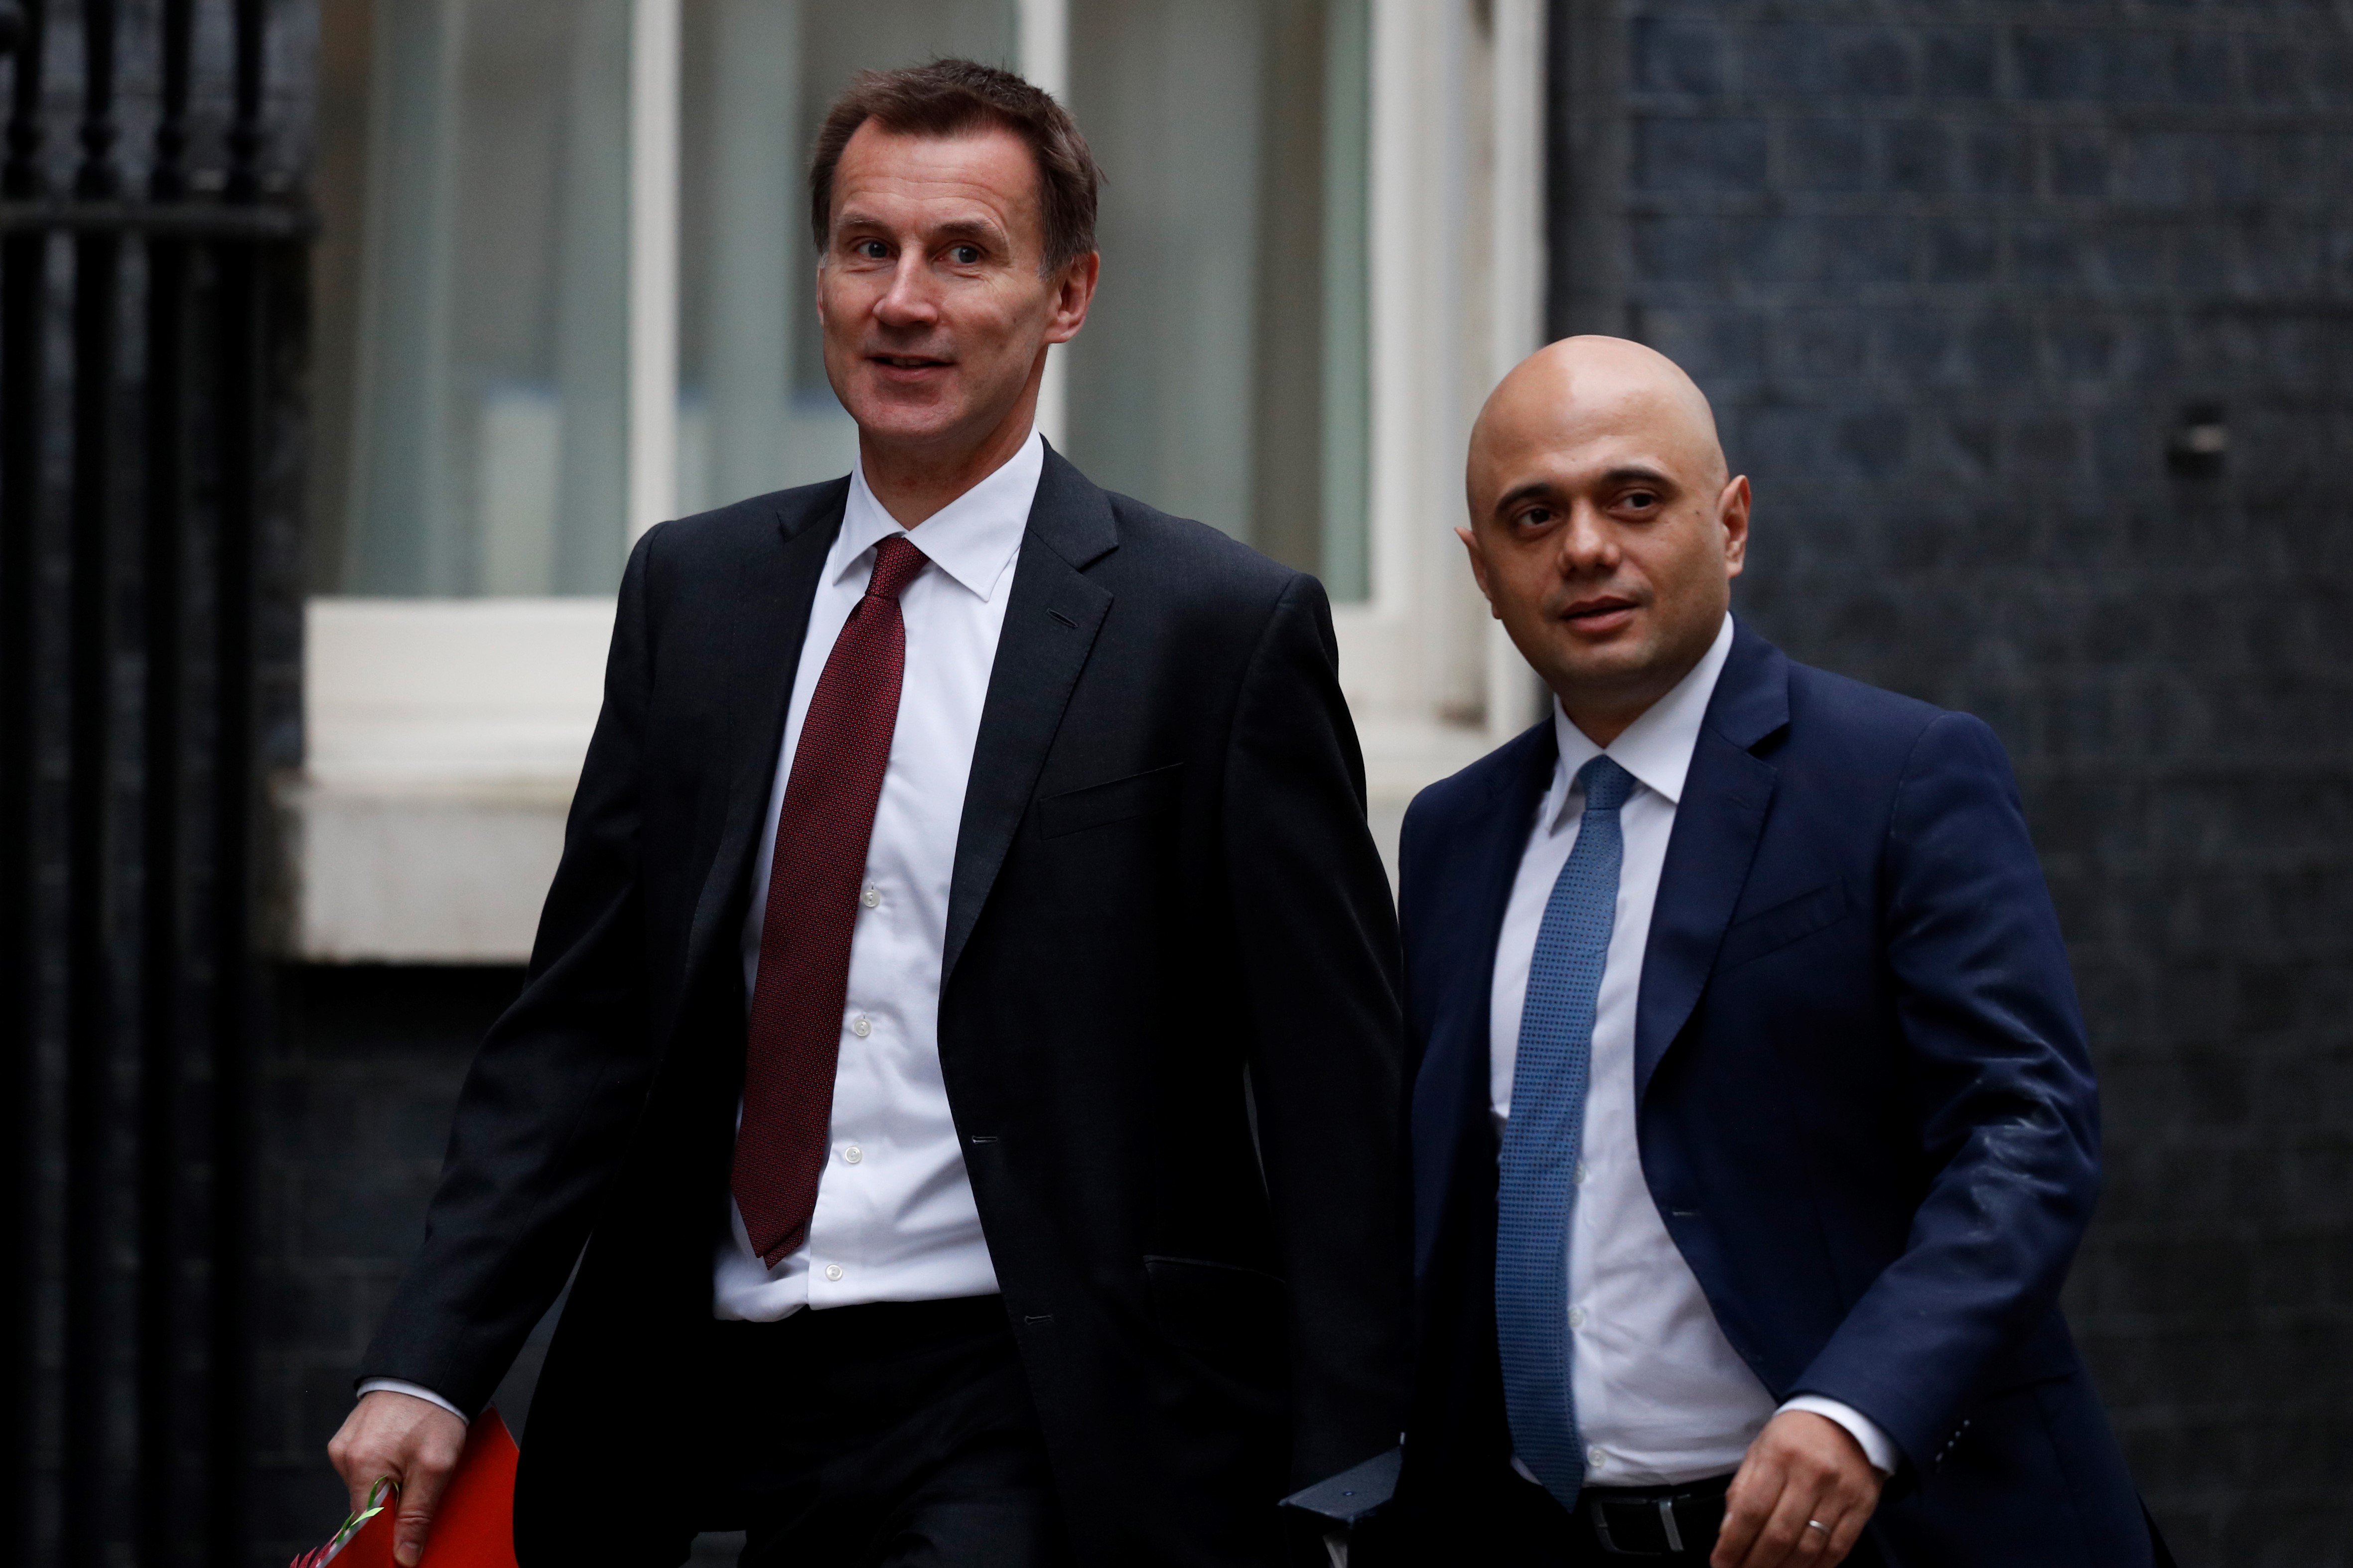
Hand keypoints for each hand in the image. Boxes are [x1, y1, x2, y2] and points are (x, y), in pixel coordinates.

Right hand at [327, 1390, 467, 1566]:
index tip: (411, 1535)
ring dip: (393, 1482)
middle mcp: (344, 1456)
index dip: (390, 1533)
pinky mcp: (351, 1434)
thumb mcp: (436, 1467)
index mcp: (360, 1466)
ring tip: (418, 1461)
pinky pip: (368, 1463)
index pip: (366, 1523)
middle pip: (367, 1503)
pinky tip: (408, 1450)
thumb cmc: (436, 1412)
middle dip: (395, 1504)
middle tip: (424, 1487)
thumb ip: (417, 1515)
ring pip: (368, 1484)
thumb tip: (404, 1557)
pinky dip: (387, 1465)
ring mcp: (345, 1443)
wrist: (433, 1367)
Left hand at [1709, 1411, 1881, 1567]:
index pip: (1750, 1511)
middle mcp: (1811, 1474)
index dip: (1733, 1545)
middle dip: (1755, 1564)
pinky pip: (1839, 1548)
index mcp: (1779, 1456)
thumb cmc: (1796, 1436)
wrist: (1847, 1416)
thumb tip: (1727, 1532)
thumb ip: (1742, 1489)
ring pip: (1809, 1547)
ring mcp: (1839, 1492)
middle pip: (1779, 1535)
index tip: (1720, 1564)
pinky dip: (1818, 1567)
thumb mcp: (1760, 1449)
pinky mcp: (1861, 1506)